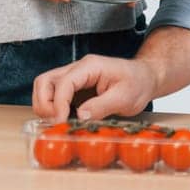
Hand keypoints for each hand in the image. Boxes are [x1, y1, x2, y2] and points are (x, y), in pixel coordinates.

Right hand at [32, 55, 157, 121]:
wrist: (145, 78)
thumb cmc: (138, 83)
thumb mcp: (125, 98)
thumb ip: (102, 106)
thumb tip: (80, 116)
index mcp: (90, 66)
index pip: (64, 82)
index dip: (58, 104)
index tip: (60, 122)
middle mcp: (78, 69)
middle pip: (45, 81)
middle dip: (44, 103)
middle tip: (55, 122)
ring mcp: (74, 78)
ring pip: (45, 87)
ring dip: (45, 106)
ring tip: (57, 122)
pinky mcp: (74, 88)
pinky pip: (54, 96)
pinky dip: (52, 109)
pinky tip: (63, 120)